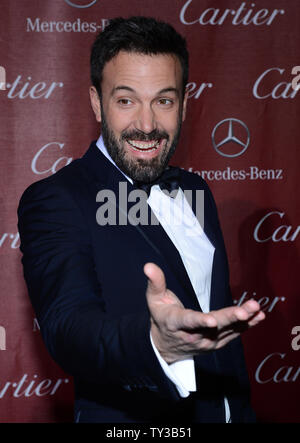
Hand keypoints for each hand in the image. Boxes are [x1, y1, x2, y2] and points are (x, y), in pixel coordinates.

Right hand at [144, 262, 264, 363]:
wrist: (165, 345)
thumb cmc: (161, 316)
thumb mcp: (154, 299)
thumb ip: (155, 282)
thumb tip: (148, 265)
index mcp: (175, 323)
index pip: (188, 321)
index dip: (200, 321)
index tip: (212, 320)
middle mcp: (192, 335)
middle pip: (214, 327)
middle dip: (231, 317)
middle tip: (247, 309)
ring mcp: (206, 341)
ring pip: (227, 331)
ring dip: (244, 320)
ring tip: (257, 309)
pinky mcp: (216, 343)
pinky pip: (233, 335)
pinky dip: (247, 326)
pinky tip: (259, 316)